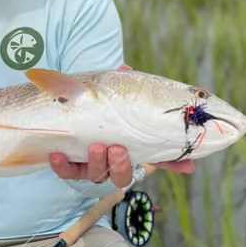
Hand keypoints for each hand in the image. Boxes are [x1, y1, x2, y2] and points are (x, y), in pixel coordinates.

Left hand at [48, 62, 195, 186]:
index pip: (156, 159)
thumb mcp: (108, 95)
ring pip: (97, 176)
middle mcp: (112, 161)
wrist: (64, 110)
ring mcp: (90, 166)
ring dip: (97, 164)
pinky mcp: (69, 166)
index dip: (172, 164)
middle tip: (118, 149)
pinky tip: (58, 154)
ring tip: (95, 147)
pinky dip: (63, 166)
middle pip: (122, 176)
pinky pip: (67, 171)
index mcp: (130, 146)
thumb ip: (118, 85)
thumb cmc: (95, 105)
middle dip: (121, 165)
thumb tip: (125, 70)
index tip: (187, 165)